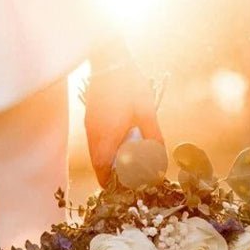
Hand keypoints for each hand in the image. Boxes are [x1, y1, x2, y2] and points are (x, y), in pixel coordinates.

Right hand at [84, 62, 163, 186]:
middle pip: (99, 166)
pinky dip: (107, 149)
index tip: (127, 188)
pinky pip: (96, 143)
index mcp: (106, 138)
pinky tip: (123, 143)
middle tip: (133, 176)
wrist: (110, 61)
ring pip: (97, 155)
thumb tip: (160, 160)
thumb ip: (154, 138)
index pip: (103, 172)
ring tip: (130, 161)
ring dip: (111, 161)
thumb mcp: (147, 113)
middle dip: (113, 175)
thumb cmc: (130, 86)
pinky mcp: (90, 119)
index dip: (113, 184)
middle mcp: (94, 136)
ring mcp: (89, 127)